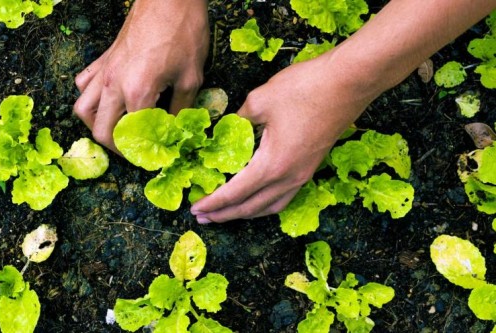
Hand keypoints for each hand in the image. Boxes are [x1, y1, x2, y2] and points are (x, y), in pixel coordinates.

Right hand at [73, 0, 208, 151]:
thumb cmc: (184, 33)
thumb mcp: (191, 77)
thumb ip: (181, 110)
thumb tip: (176, 131)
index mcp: (137, 92)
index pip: (132, 136)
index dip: (143, 154)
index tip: (154, 159)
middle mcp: (114, 85)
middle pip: (100, 130)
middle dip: (116, 148)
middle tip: (134, 151)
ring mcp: (104, 71)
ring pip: (82, 109)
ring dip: (96, 125)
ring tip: (115, 131)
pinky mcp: (102, 59)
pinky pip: (84, 84)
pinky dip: (90, 98)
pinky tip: (106, 101)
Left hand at [190, 53, 376, 222]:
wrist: (349, 82)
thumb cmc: (305, 88)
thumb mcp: (260, 100)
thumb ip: (238, 120)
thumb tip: (225, 130)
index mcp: (272, 165)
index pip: (234, 193)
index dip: (213, 203)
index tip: (195, 209)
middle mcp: (288, 178)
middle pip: (251, 207)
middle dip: (225, 214)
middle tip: (203, 217)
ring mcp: (303, 175)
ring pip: (270, 207)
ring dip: (246, 213)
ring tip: (227, 214)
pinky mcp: (311, 167)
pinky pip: (284, 197)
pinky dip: (265, 204)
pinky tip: (258, 199)